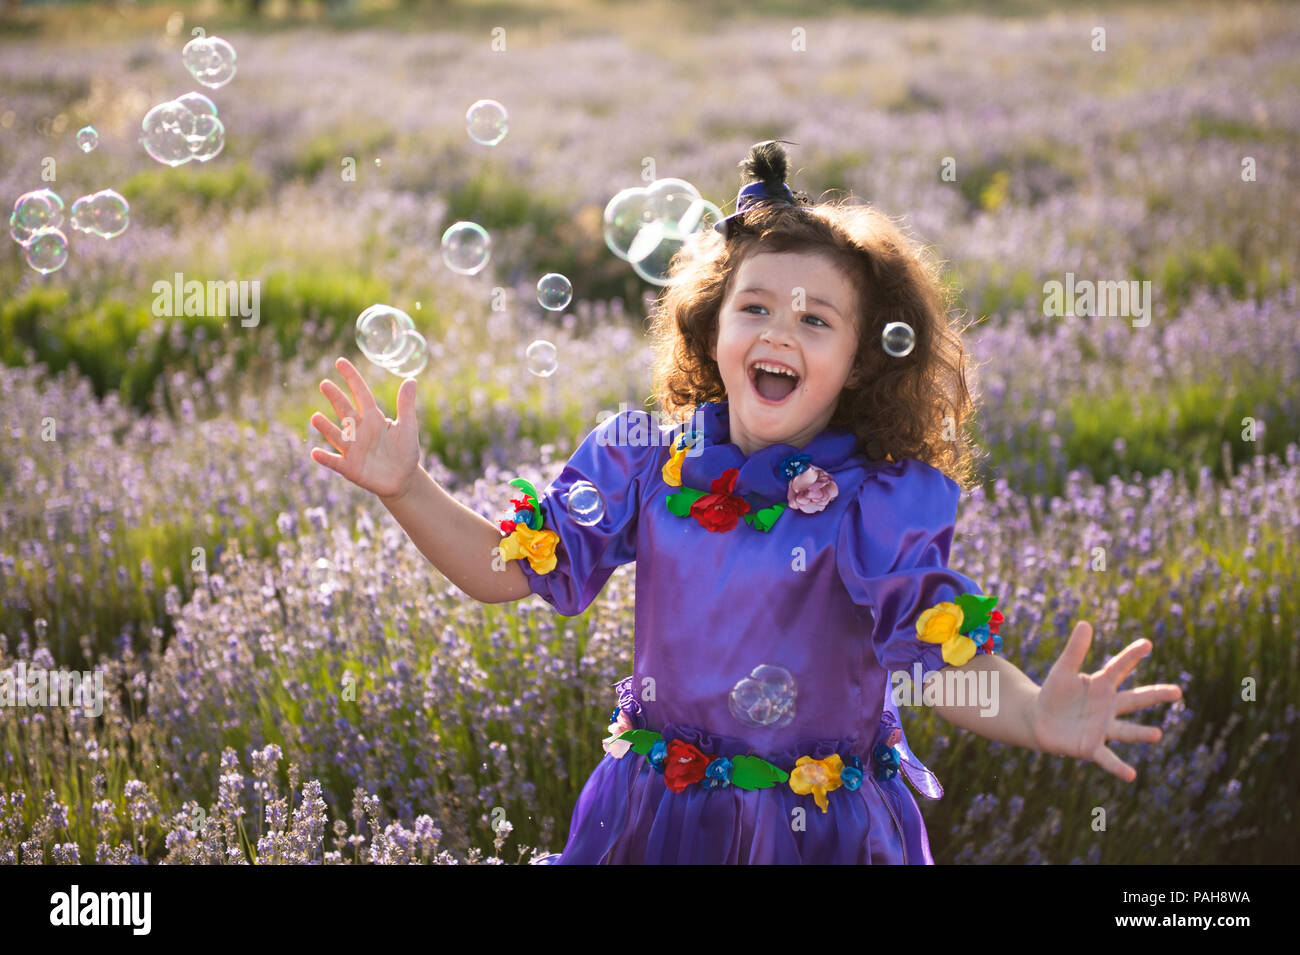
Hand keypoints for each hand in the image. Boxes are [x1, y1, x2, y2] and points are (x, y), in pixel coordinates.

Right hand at [310, 357, 420, 500]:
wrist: (404, 479)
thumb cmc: (405, 451)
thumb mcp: (408, 427)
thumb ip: (406, 405)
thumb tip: (411, 379)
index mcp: (374, 419)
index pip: (361, 394)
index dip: (352, 378)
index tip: (340, 362)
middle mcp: (359, 431)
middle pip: (345, 411)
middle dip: (336, 398)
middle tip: (324, 383)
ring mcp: (353, 450)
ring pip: (337, 436)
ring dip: (326, 428)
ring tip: (315, 417)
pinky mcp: (350, 468)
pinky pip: (335, 462)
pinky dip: (325, 458)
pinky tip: (315, 453)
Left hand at [1029, 621, 1182, 781]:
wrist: (1038, 720)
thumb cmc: (1054, 693)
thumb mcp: (1062, 670)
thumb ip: (1075, 650)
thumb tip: (1085, 623)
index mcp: (1101, 685)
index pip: (1118, 667)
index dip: (1131, 655)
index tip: (1147, 643)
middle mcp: (1108, 707)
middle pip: (1135, 699)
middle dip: (1155, 695)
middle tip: (1178, 691)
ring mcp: (1102, 728)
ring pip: (1126, 730)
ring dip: (1141, 733)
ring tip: (1157, 734)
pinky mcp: (1091, 747)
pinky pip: (1108, 758)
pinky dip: (1119, 767)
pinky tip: (1132, 775)